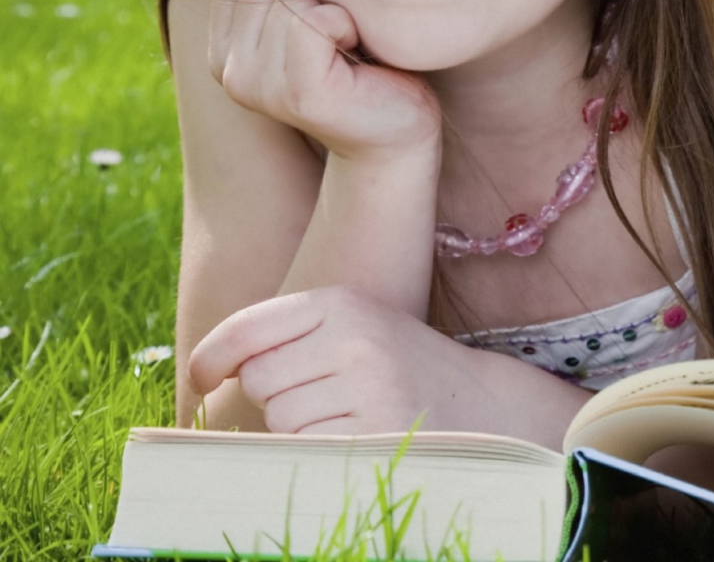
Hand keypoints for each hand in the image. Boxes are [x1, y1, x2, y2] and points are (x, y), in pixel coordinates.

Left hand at [188, 287, 496, 435]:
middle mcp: (355, 338)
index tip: (200, 375)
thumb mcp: (351, 325)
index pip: (248, 327)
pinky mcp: (375, 434)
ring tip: (343, 412)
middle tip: (317, 390)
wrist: (477, 398)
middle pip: (258, 379)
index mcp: (343, 301)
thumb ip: (287, 335)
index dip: (210, 356)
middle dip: (274, 393)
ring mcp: (368, 387)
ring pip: (280, 418)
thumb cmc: (393, 362)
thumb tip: (202, 376)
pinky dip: (317, 449)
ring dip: (296, 425)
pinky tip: (353, 435)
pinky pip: (307, 449)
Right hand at [209, 0, 440, 162]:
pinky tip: (354, 55)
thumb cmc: (359, 64)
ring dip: (333, 13)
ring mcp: (260, 87)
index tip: (313, 23)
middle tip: (334, 40)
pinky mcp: (300, 93)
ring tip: (345, 50)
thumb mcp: (305, 16)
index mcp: (224, 51)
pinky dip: (345, 25)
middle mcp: (230, 72)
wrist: (396, 128)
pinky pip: (315, 21)